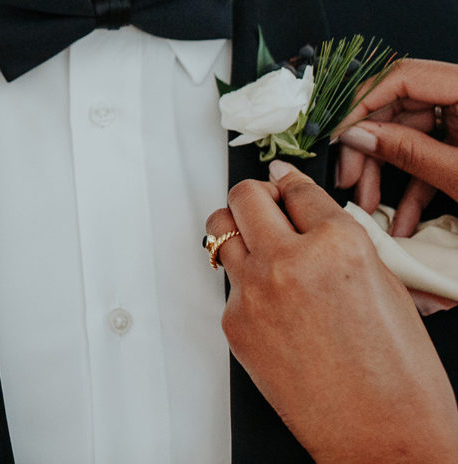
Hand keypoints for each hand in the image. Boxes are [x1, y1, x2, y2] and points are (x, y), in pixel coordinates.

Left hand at [206, 162, 457, 461]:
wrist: (384, 439)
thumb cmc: (398, 375)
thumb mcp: (385, 283)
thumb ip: (340, 238)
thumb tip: (307, 210)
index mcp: (337, 243)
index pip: (296, 187)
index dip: (292, 182)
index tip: (285, 182)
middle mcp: (289, 260)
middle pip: (246, 194)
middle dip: (258, 195)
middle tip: (268, 205)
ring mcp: (255, 293)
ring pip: (221, 230)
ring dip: (239, 229)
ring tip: (257, 242)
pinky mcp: (235, 325)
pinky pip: (227, 285)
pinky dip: (245, 284)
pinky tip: (271, 303)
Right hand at [335, 59, 457, 236]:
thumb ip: (409, 151)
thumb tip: (358, 135)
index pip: (401, 77)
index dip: (361, 103)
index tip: (335, 134)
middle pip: (399, 107)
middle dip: (370, 148)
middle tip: (347, 178)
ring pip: (409, 135)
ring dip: (385, 174)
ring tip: (368, 207)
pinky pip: (429, 155)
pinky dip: (412, 186)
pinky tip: (400, 218)